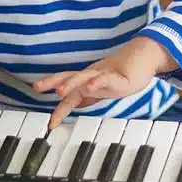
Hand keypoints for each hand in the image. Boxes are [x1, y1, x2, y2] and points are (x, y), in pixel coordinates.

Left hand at [33, 36, 170, 128]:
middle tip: (37, 87)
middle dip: (52, 81)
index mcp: (86, 80)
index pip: (66, 87)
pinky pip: (105, 78)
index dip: (55, 102)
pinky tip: (90, 87)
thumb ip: (87, 96)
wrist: (144, 58)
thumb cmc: (122, 73)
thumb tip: (73, 105)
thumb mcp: (101, 88)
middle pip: (69, 76)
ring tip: (59, 91)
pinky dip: (96, 82)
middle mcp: (92, 75)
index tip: (49, 122)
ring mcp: (104, 74)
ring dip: (71, 83)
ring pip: (84, 77)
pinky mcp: (118, 76)